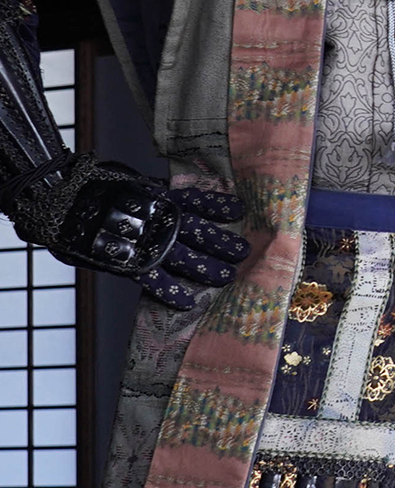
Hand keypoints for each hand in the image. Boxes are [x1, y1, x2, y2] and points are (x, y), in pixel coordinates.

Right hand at [11, 158, 246, 308]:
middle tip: (244, 252)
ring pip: (186, 257)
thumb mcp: (132, 184)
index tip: (239, 209)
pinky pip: (155, 281)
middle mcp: (158, 220)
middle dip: (222, 243)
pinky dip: (172, 293)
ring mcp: (145, 241)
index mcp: (160, 198)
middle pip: (199, 231)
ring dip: (209, 268)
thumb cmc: (96, 191)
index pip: (197, 200)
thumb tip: (170, 196)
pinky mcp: (128, 262)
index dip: (218, 205)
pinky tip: (189, 302)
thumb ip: (154, 194)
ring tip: (228, 277)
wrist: (58, 199)